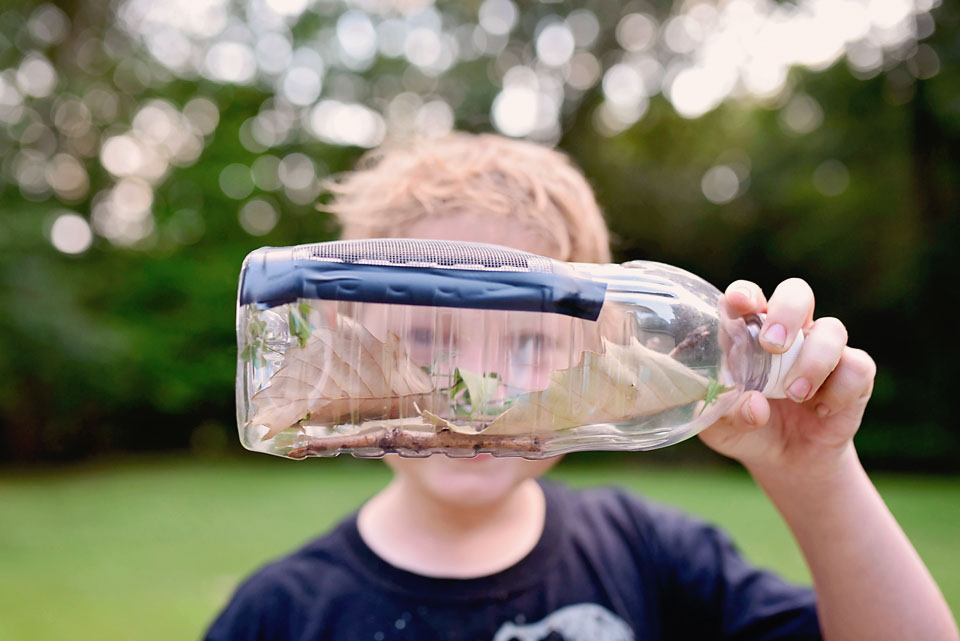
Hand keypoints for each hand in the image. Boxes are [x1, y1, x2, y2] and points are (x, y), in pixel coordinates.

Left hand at [699, 278, 876, 478]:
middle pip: (796, 293)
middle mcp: (789, 333)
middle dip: (787, 312)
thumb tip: (755, 405)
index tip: (741, 303)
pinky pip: (857, 366)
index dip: (745, 293)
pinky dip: (840, 390)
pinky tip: (822, 410)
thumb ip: (730, 415)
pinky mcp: (853, 374)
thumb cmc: (745, 428)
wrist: (786, 460)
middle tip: (773, 344)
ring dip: (813, 361)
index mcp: (749, 333)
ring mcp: (822, 350)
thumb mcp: (724, 429)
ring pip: (832, 329)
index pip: (747, 298)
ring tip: (795, 394)